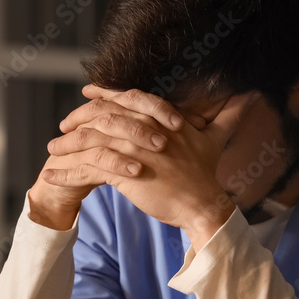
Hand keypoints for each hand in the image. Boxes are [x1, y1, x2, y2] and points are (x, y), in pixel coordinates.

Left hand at [44, 86, 255, 248]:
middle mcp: (143, 129)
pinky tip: (50, 176)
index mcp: (159, 118)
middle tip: (63, 125)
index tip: (87, 94)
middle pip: (101, 116)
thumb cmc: (206, 175)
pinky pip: (85, 170)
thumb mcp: (215, 139)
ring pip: (89, 141)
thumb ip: (227, 116)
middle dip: (78, 118)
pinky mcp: (123, 173)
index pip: (125, 99)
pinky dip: (65, 173)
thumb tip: (249, 99)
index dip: (104, 95)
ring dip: (66, 146)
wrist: (203, 205)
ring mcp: (132, 150)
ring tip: (51, 151)